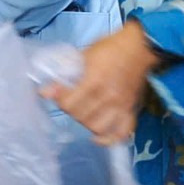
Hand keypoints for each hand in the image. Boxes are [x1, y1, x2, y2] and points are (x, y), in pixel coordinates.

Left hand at [42, 22, 158, 144]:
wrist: (139, 46)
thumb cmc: (110, 48)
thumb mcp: (84, 54)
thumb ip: (64, 74)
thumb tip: (43, 92)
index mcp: (94, 80)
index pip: (69, 103)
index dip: (60, 100)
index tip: (60, 94)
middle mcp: (108, 96)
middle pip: (81, 116)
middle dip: (71, 110)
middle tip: (72, 102)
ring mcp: (121, 105)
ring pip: (98, 127)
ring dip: (87, 123)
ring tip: (85, 114)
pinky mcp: (131, 110)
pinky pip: (121, 133)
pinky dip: (108, 138)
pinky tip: (98, 135)